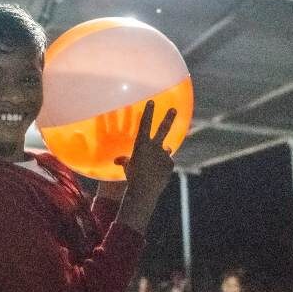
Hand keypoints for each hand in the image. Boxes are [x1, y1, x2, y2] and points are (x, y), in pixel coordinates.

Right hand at [115, 101, 175, 230]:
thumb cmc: (132, 177)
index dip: (148, 112)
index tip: (151, 101)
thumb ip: (125, 161)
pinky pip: (167, 163)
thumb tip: (118, 160)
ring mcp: (164, 154)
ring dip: (161, 154)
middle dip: (168, 118)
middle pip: (163, 129)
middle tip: (174, 109)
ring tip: (153, 166)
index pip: (145, 125)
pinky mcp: (170, 163)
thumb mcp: (127, 168)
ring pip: (165, 150)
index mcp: (141, 144)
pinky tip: (157, 174)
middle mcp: (154, 146)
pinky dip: (163, 166)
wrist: (144, 190)